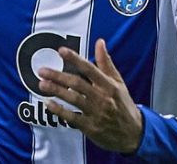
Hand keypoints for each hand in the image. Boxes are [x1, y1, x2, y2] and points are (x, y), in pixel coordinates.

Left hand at [37, 38, 142, 153]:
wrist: (134, 133)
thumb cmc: (123, 104)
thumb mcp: (118, 82)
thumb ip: (106, 63)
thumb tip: (100, 42)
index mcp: (109, 85)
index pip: (90, 68)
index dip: (75, 59)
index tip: (61, 50)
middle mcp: (102, 98)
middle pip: (77, 84)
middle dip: (58, 76)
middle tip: (42, 71)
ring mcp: (96, 113)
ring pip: (73, 99)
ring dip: (56, 91)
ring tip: (42, 84)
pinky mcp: (91, 127)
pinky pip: (72, 118)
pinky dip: (60, 111)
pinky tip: (49, 104)